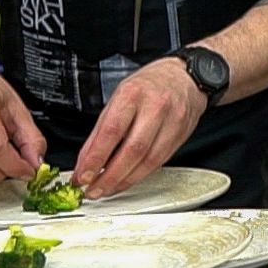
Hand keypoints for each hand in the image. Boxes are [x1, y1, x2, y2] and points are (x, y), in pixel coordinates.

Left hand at [73, 58, 205, 197]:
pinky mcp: (182, 135)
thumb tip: (86, 160)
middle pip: (132, 150)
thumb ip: (101, 130)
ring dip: (125, 180)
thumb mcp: (118, 97)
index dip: (96, 158)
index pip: (112, 132)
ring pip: (149, 160)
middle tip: (93, 190)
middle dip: (110, 176)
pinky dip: (140, 174)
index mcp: (133, 95)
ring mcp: (173, 122)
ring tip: (107, 189)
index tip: (82, 176)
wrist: (185, 78)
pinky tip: (127, 179)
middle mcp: (156, 107)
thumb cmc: (148, 86)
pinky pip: (160, 161)